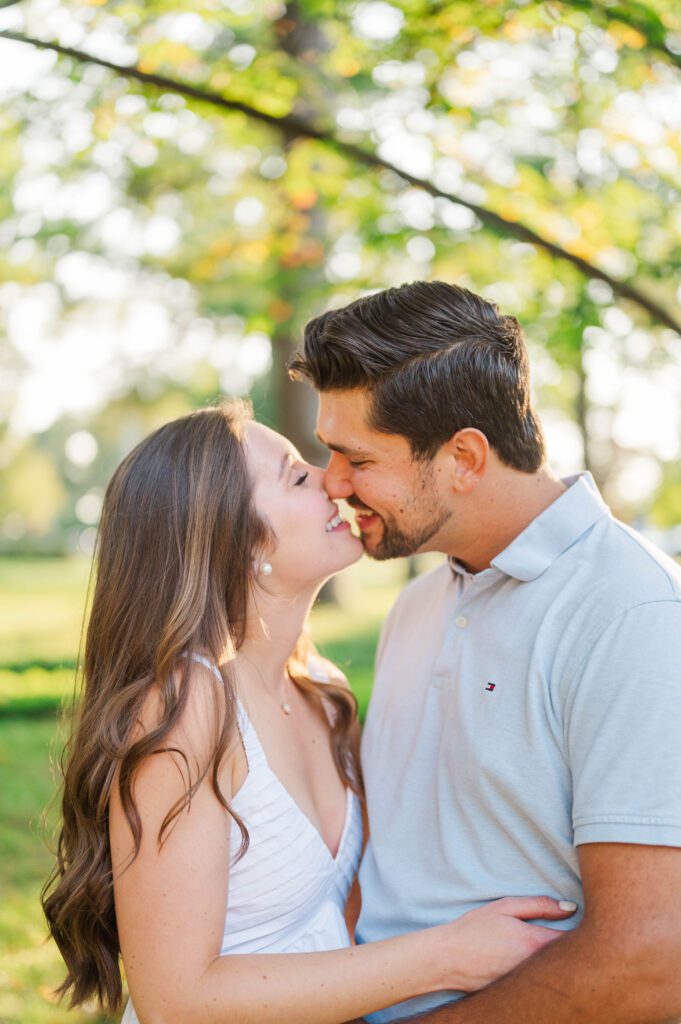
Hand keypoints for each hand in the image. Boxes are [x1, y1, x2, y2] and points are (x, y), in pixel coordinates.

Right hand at [431, 896, 576, 992]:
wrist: (448, 959)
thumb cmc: (475, 929)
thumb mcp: (505, 907)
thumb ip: (540, 905)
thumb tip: (570, 907)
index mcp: (534, 942)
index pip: (574, 940)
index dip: (586, 932)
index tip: (587, 923)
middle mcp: (535, 967)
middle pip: (569, 961)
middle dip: (576, 950)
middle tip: (577, 936)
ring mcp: (527, 983)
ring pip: (555, 973)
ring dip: (559, 963)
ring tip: (552, 950)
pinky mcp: (519, 993)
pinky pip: (540, 982)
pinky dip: (544, 974)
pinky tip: (533, 965)